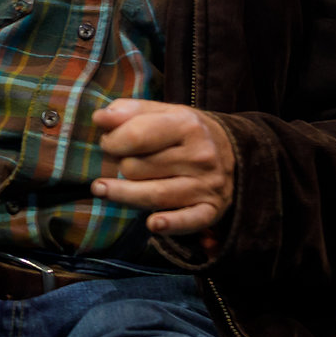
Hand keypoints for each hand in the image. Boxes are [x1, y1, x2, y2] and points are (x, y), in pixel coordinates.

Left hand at [91, 98, 234, 241]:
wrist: (235, 152)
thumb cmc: (185, 132)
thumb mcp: (162, 112)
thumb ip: (129, 112)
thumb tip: (100, 117)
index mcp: (186, 125)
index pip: (136, 136)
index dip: (112, 142)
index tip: (107, 143)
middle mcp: (199, 155)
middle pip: (139, 168)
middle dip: (122, 166)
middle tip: (121, 163)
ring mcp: (206, 185)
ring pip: (154, 195)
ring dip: (123, 195)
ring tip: (100, 190)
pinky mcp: (210, 209)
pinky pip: (189, 220)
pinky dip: (171, 225)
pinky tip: (153, 225)